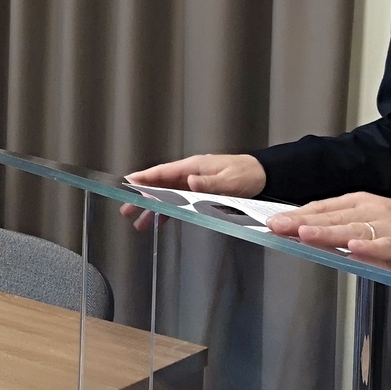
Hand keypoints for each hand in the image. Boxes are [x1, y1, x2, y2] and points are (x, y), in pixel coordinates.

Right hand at [120, 153, 265, 229]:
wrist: (264, 176)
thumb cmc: (247, 174)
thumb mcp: (229, 180)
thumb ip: (208, 183)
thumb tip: (189, 181)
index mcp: (193, 167)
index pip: (163, 172)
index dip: (144, 178)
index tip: (128, 183)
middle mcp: (190, 174)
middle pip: (160, 186)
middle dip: (142, 197)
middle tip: (126, 209)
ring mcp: (193, 184)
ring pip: (167, 197)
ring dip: (153, 208)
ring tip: (138, 222)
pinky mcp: (200, 194)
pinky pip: (178, 203)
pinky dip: (167, 212)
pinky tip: (159, 222)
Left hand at [265, 192, 390, 274]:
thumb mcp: (369, 218)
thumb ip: (341, 223)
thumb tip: (305, 230)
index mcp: (359, 202)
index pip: (322, 208)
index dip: (297, 215)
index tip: (272, 221)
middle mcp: (371, 210)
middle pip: (332, 217)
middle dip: (302, 222)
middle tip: (276, 226)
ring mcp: (389, 225)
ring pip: (353, 229)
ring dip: (328, 232)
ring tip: (304, 235)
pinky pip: (387, 245)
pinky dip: (371, 247)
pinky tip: (354, 249)